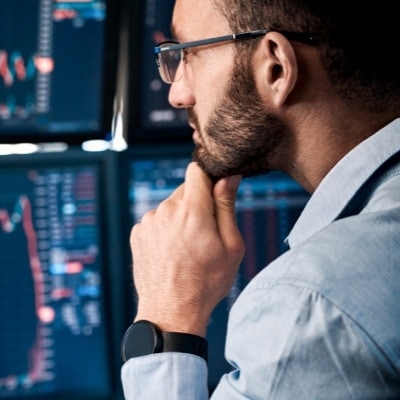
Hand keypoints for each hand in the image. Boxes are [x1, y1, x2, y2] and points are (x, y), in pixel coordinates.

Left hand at [130, 162, 244, 336]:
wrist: (170, 312)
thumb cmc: (206, 282)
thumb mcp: (230, 246)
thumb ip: (227, 206)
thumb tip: (228, 177)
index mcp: (192, 210)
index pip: (197, 171)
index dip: (208, 177)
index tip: (214, 191)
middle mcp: (166, 210)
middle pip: (185, 190)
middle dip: (197, 204)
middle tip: (205, 233)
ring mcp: (148, 221)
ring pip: (170, 206)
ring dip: (180, 217)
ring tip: (186, 247)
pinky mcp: (137, 233)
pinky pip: (157, 220)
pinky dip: (165, 229)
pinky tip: (171, 252)